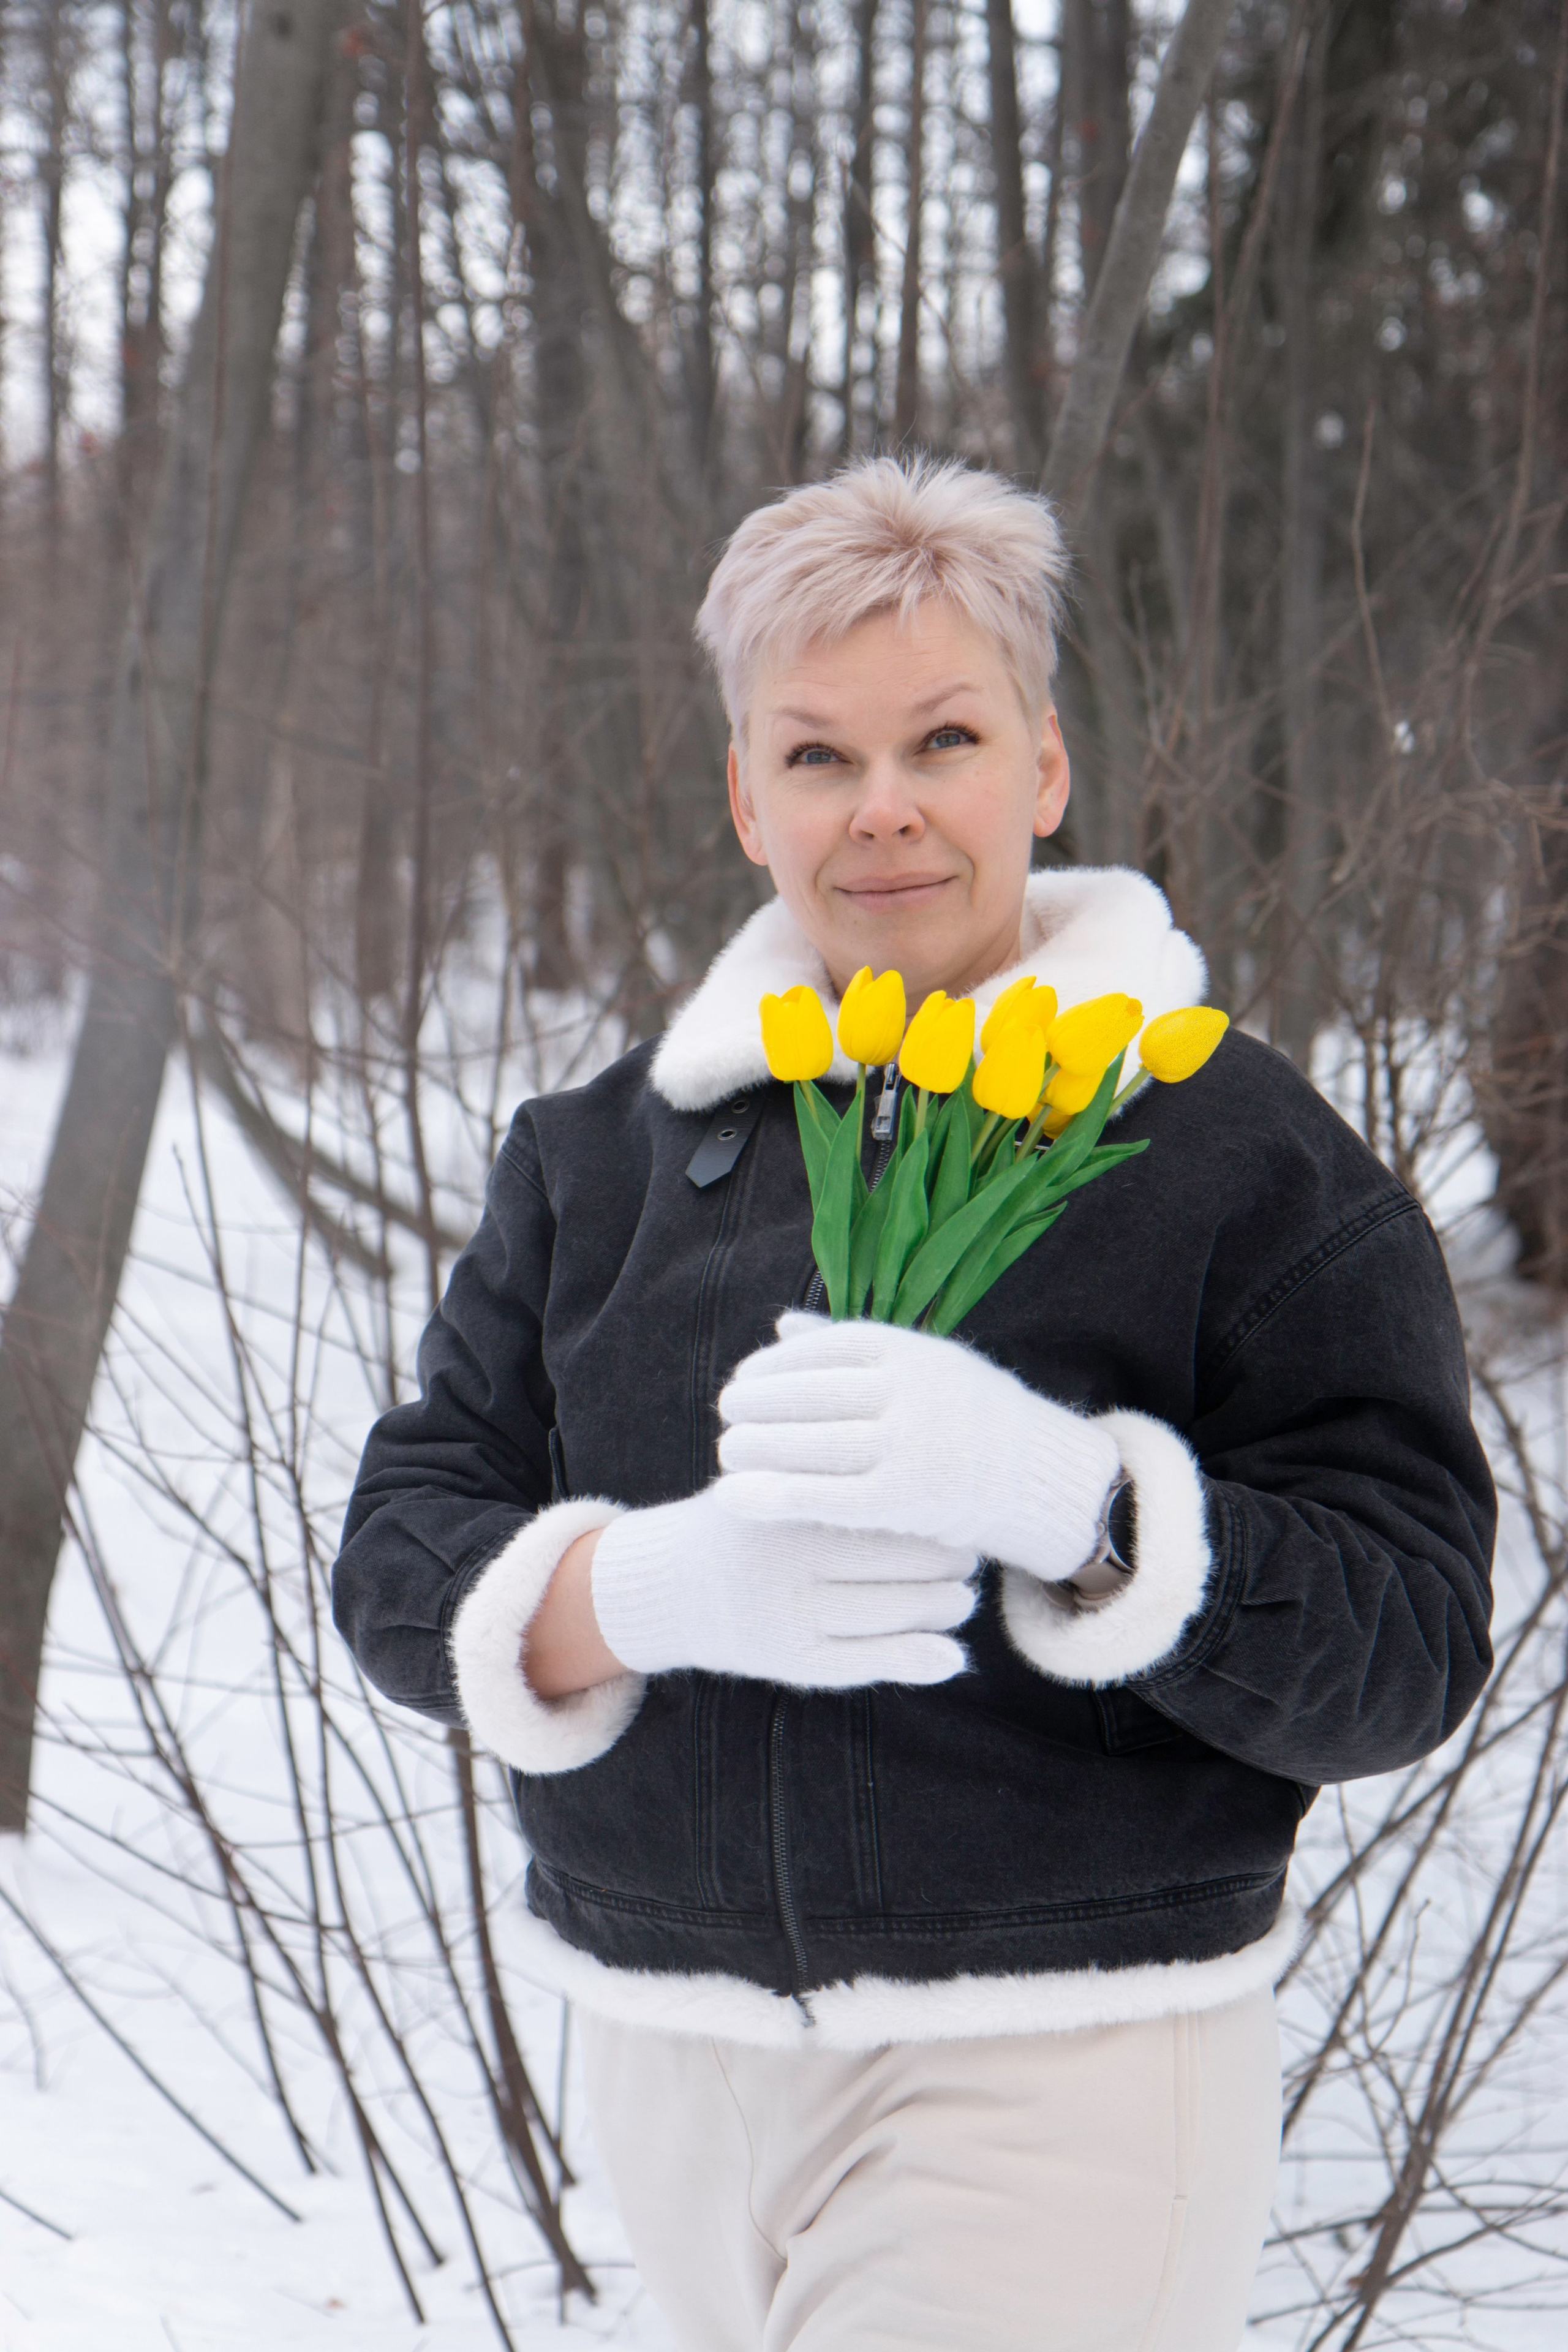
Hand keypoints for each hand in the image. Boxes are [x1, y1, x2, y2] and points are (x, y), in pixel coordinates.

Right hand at [589, 1481, 977, 1688]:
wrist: (676, 1583)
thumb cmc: (752, 1520)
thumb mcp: (784, 1480)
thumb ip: (847, 1472)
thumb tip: (934, 1486)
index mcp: (793, 1503)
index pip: (892, 1508)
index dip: (937, 1515)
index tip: (955, 1512)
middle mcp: (790, 1559)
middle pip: (903, 1562)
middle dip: (949, 1563)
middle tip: (967, 1558)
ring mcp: (791, 1613)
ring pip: (896, 1613)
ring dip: (946, 1608)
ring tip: (959, 1598)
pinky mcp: (793, 1660)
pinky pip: (871, 1663)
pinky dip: (920, 1660)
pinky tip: (950, 1654)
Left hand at [717, 1313, 1120, 1585]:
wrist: (1044, 1479)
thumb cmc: (974, 1418)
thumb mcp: (928, 1365)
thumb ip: (855, 1349)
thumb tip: (782, 1325)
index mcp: (915, 1352)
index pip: (826, 1348)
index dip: (777, 1364)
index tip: (745, 1375)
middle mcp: (913, 1392)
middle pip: (812, 1395)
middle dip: (758, 1404)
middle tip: (725, 1413)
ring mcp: (912, 1446)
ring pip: (811, 1444)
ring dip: (756, 1448)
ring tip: (726, 1452)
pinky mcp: (907, 1501)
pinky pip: (823, 1497)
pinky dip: (771, 1497)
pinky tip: (732, 1499)